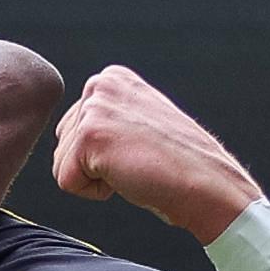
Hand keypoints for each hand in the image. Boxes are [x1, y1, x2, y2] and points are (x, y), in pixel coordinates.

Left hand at [52, 65, 263, 244]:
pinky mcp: (89, 137)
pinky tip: (128, 176)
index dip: (103, 154)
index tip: (139, 149)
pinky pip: (66, 182)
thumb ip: (107, 118)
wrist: (207, 184)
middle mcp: (99, 84)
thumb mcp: (138, 122)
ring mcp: (94, 108)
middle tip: (137, 160)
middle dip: (94, 165)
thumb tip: (77, 135)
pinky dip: (95, 192)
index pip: (73, 130)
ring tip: (135, 166)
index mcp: (111, 78)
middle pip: (63, 145)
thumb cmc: (177, 163)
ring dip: (96, 178)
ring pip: (62, 165)